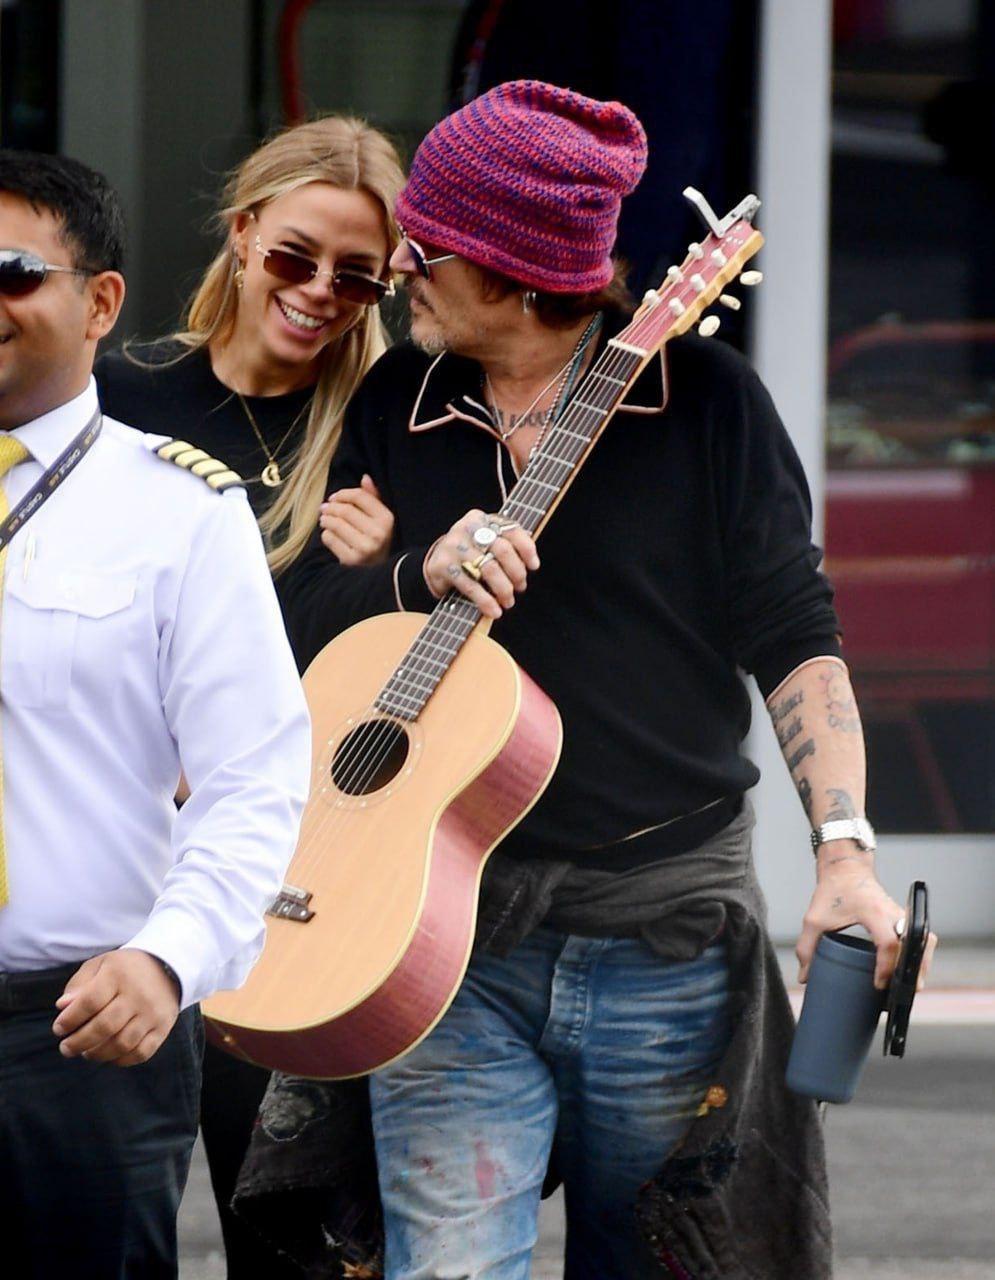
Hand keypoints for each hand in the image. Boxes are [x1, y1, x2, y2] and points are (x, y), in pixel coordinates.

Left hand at [52, 949, 180, 1066]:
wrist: (167, 967)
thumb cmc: (124, 970)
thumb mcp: (100, 966)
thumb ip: (79, 985)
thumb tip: (62, 1007)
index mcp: (119, 974)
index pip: (89, 1002)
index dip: (70, 1020)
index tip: (58, 1028)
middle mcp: (138, 994)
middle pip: (104, 1027)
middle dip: (79, 1042)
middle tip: (66, 1048)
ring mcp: (153, 1013)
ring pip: (121, 1044)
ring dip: (97, 1054)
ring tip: (86, 1052)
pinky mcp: (163, 1028)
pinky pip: (140, 1053)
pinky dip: (120, 1060)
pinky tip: (108, 1055)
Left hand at [319, 474, 394, 564]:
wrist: (378, 572)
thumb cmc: (376, 540)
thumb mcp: (380, 520)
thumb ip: (373, 498)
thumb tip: (365, 477)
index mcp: (387, 520)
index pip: (360, 496)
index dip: (343, 494)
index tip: (334, 497)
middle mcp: (378, 534)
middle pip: (345, 510)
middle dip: (331, 507)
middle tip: (324, 508)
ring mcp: (365, 548)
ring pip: (335, 524)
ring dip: (326, 519)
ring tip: (324, 520)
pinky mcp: (351, 560)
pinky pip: (330, 539)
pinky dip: (326, 534)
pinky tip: (329, 535)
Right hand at [423, 509, 538, 619]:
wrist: (435, 562)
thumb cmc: (470, 553)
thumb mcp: (486, 541)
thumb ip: (507, 544)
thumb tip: (532, 562)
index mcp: (481, 519)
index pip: (511, 530)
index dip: (527, 549)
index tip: (534, 566)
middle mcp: (467, 528)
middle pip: (502, 550)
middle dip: (516, 572)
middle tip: (520, 587)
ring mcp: (453, 546)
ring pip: (488, 568)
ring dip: (503, 589)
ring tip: (508, 602)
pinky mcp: (442, 566)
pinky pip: (470, 586)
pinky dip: (485, 601)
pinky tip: (493, 611)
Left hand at [796, 843, 937, 989]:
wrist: (845, 868)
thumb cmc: (832, 891)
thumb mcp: (814, 919)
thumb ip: (807, 948)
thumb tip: (805, 978)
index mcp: (873, 912)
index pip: (888, 943)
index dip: (886, 967)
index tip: (879, 984)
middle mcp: (893, 912)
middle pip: (914, 945)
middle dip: (912, 971)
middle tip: (901, 991)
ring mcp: (902, 914)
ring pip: (923, 941)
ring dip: (920, 963)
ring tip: (908, 985)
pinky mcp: (904, 917)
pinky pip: (921, 937)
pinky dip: (919, 954)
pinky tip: (911, 969)